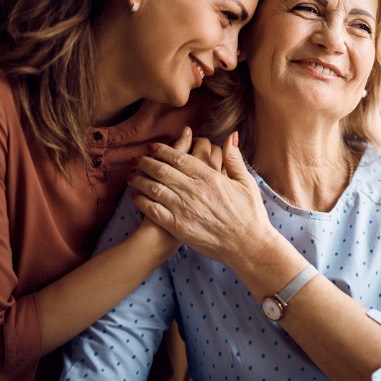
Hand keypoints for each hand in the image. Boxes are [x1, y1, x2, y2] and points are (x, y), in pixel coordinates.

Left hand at [127, 131, 276, 268]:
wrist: (247, 244)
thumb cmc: (250, 213)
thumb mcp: (246, 182)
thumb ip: (234, 158)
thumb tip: (231, 135)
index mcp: (209, 177)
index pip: (179, 158)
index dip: (162, 151)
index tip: (152, 147)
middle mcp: (193, 190)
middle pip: (162, 171)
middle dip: (146, 162)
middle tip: (136, 159)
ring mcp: (184, 209)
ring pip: (154, 188)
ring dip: (139, 180)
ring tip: (131, 176)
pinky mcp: (178, 226)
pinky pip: (154, 210)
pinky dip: (142, 202)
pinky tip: (135, 197)